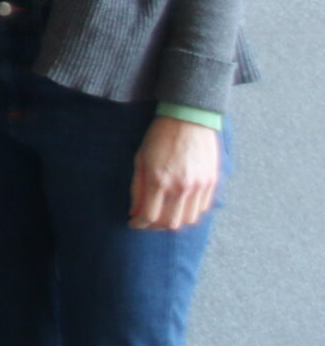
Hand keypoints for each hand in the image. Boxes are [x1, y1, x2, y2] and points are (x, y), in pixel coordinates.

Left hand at [129, 116, 220, 230]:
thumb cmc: (159, 137)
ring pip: (188, 219)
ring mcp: (199, 185)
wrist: (188, 118)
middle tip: (147, 221)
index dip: (139, 224)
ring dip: (174, 221)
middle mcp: (181, 186)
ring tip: (163, 215)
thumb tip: (134, 212)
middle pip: (170, 223)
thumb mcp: (140, 159)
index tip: (133, 223)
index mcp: (159, 180)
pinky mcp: (212, 182)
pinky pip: (202, 208)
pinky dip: (190, 212)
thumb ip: (138, 188)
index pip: (149, 216)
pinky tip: (179, 205)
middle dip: (156, 226)